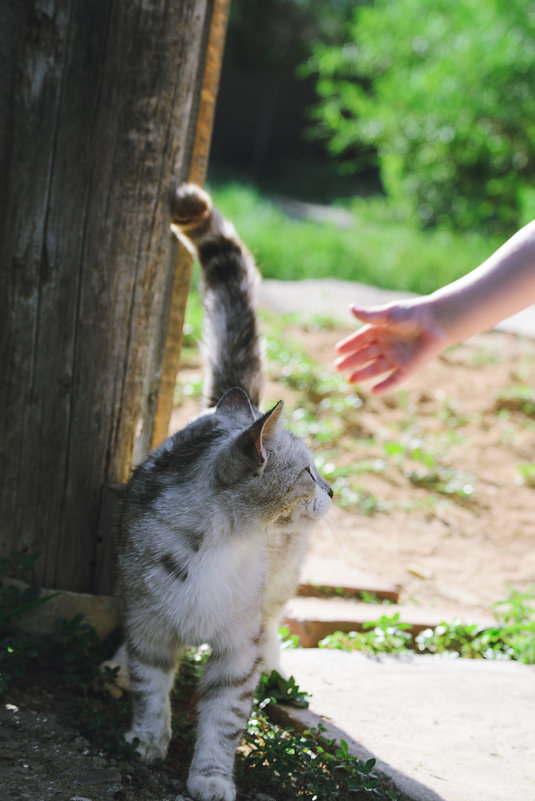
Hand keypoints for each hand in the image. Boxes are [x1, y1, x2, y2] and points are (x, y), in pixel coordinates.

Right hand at [334, 300, 448, 393]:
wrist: (437, 322)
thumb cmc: (412, 313)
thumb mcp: (388, 314)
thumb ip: (369, 315)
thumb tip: (350, 308)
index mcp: (381, 330)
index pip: (361, 339)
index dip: (349, 345)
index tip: (337, 351)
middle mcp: (387, 345)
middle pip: (366, 355)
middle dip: (352, 361)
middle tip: (338, 367)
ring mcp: (397, 357)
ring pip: (376, 368)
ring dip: (363, 374)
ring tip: (350, 380)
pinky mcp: (409, 368)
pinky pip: (395, 379)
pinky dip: (385, 385)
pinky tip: (374, 390)